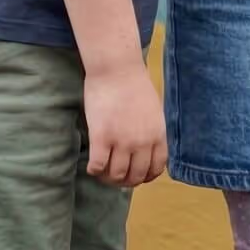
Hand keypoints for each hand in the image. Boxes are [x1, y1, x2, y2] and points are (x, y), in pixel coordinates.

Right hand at [83, 62, 168, 186]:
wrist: (117, 68)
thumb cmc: (134, 85)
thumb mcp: (154, 111)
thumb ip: (152, 131)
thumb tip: (146, 148)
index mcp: (157, 134)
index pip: (157, 168)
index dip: (146, 177)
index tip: (137, 177)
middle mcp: (142, 142)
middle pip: (136, 176)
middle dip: (126, 181)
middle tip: (115, 176)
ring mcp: (121, 141)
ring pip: (116, 175)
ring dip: (108, 178)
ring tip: (102, 171)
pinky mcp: (101, 137)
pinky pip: (97, 166)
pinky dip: (94, 170)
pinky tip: (92, 165)